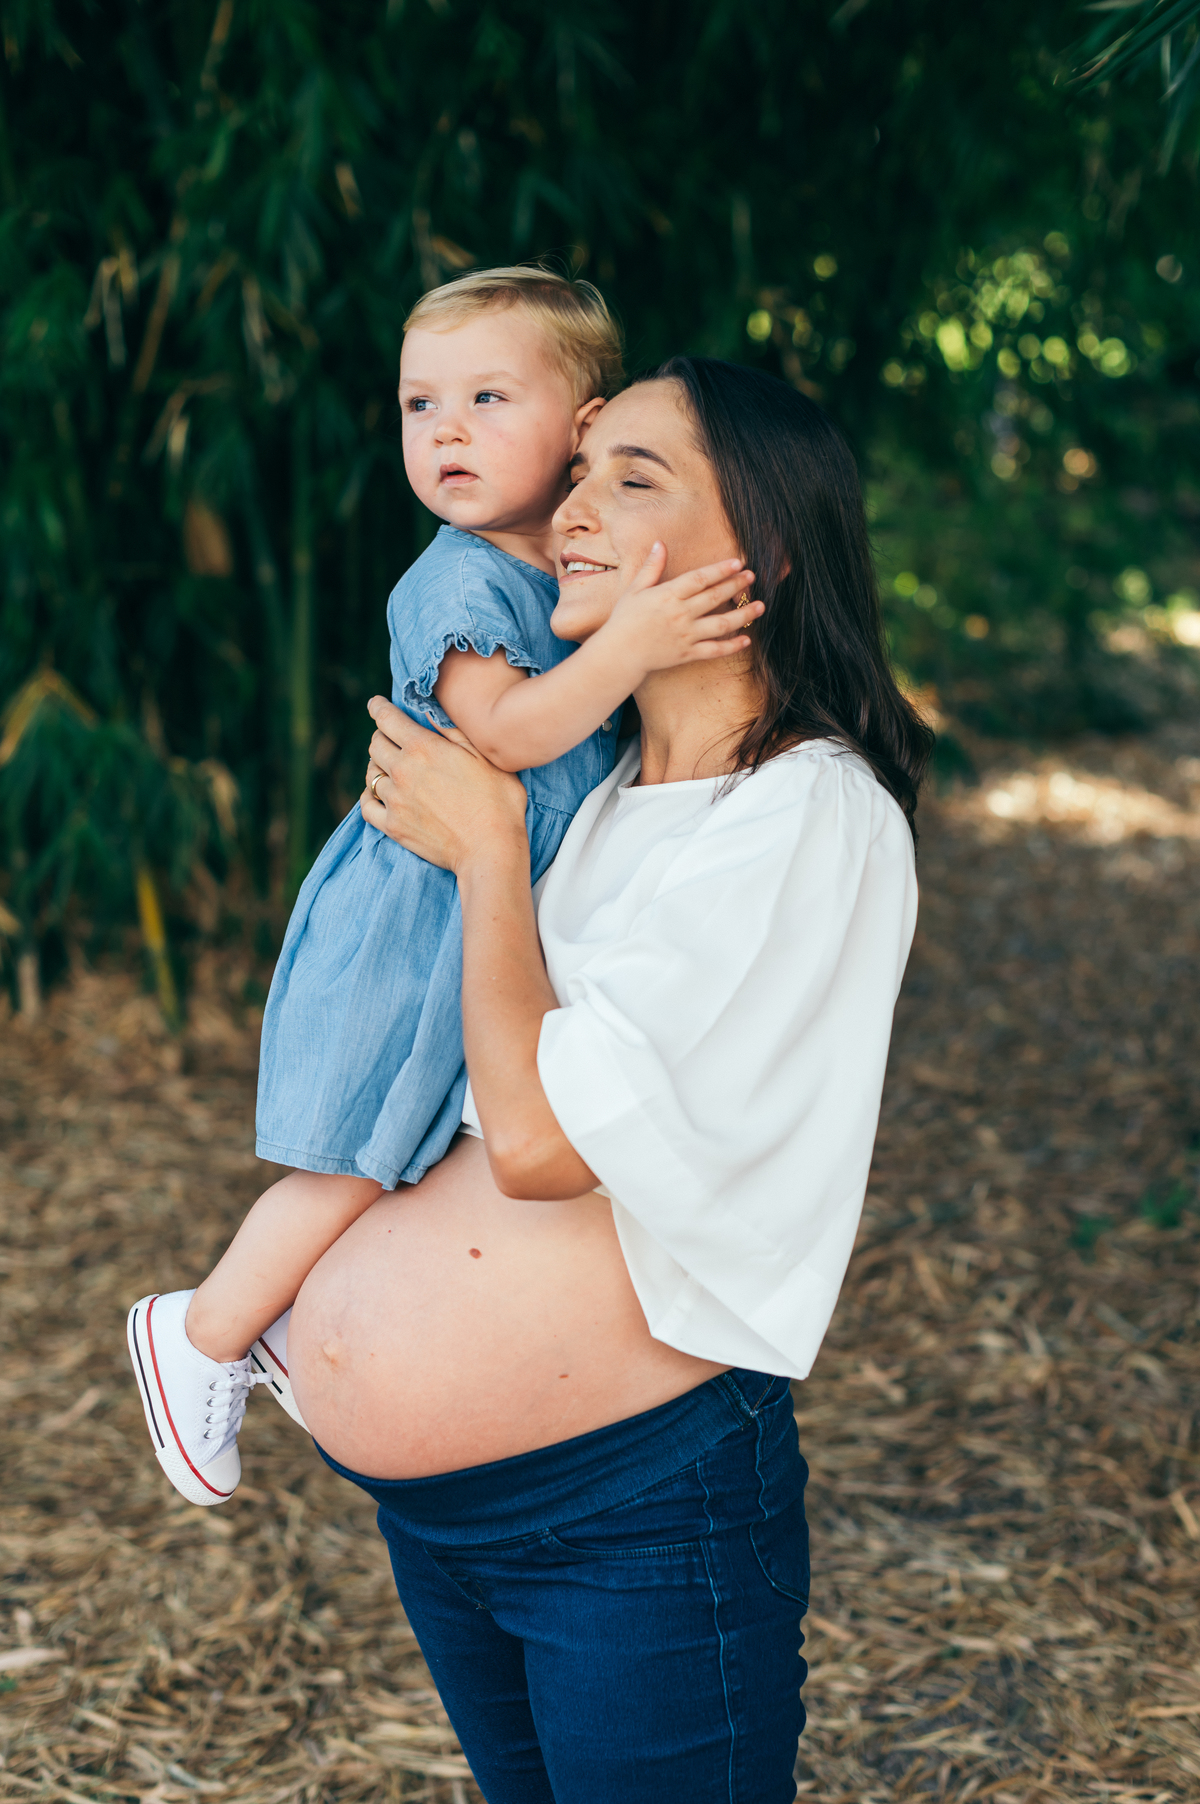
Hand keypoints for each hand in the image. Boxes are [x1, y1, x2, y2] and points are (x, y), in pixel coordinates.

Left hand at [360, 697, 528, 875]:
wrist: (491, 849)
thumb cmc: (497, 801)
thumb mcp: (484, 756)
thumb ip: (453, 732)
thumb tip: (431, 713)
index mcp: (423, 748)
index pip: (387, 718)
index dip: (378, 707)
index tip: (375, 704)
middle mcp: (402, 770)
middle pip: (375, 745)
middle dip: (382, 737)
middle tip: (392, 739)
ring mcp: (394, 800)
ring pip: (371, 774)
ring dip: (378, 767)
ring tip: (390, 767)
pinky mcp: (393, 826)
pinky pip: (366, 806)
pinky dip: (369, 796)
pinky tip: (377, 794)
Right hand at [600, 545, 764, 678]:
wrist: (618, 654)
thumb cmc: (623, 620)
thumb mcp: (634, 589)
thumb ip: (652, 567)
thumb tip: (660, 543)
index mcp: (668, 595)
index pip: (700, 579)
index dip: (720, 570)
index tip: (738, 563)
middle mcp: (680, 614)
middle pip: (715, 597)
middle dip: (736, 585)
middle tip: (752, 577)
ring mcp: (686, 635)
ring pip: (721, 624)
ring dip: (743, 614)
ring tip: (760, 606)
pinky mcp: (687, 654)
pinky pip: (714, 650)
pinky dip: (731, 646)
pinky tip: (747, 640)